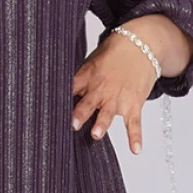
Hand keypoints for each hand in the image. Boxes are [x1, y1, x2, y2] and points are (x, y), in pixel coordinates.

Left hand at [70, 17, 189, 153]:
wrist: (142, 44)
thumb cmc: (114, 53)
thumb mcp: (91, 61)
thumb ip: (78, 79)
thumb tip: (59, 94)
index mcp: (87, 78)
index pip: (70, 90)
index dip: (60, 100)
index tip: (49, 112)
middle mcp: (101, 89)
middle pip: (87, 103)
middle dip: (80, 113)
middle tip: (73, 124)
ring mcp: (118, 98)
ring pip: (108, 113)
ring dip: (102, 124)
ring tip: (96, 134)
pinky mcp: (133, 104)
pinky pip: (134, 123)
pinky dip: (135, 137)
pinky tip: (136, 149)